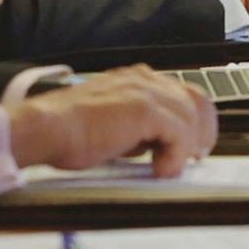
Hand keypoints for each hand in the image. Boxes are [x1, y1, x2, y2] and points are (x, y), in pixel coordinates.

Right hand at [6, 66, 217, 177]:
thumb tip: (154, 147)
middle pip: (195, 99)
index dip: (193, 120)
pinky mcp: (144, 110)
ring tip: (171, 167)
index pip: (181, 92)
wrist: (46, 128)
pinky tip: (161, 169)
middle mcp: (142, 79)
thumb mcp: (111, 125)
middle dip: (202, 131)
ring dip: (186, 147)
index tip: (193, 144)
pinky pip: (180, 134)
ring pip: (191, 117)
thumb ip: (136, 130)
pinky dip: (175, 156)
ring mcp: (144, 91)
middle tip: (196, 157)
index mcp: (134, 79)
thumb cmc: (67, 130)